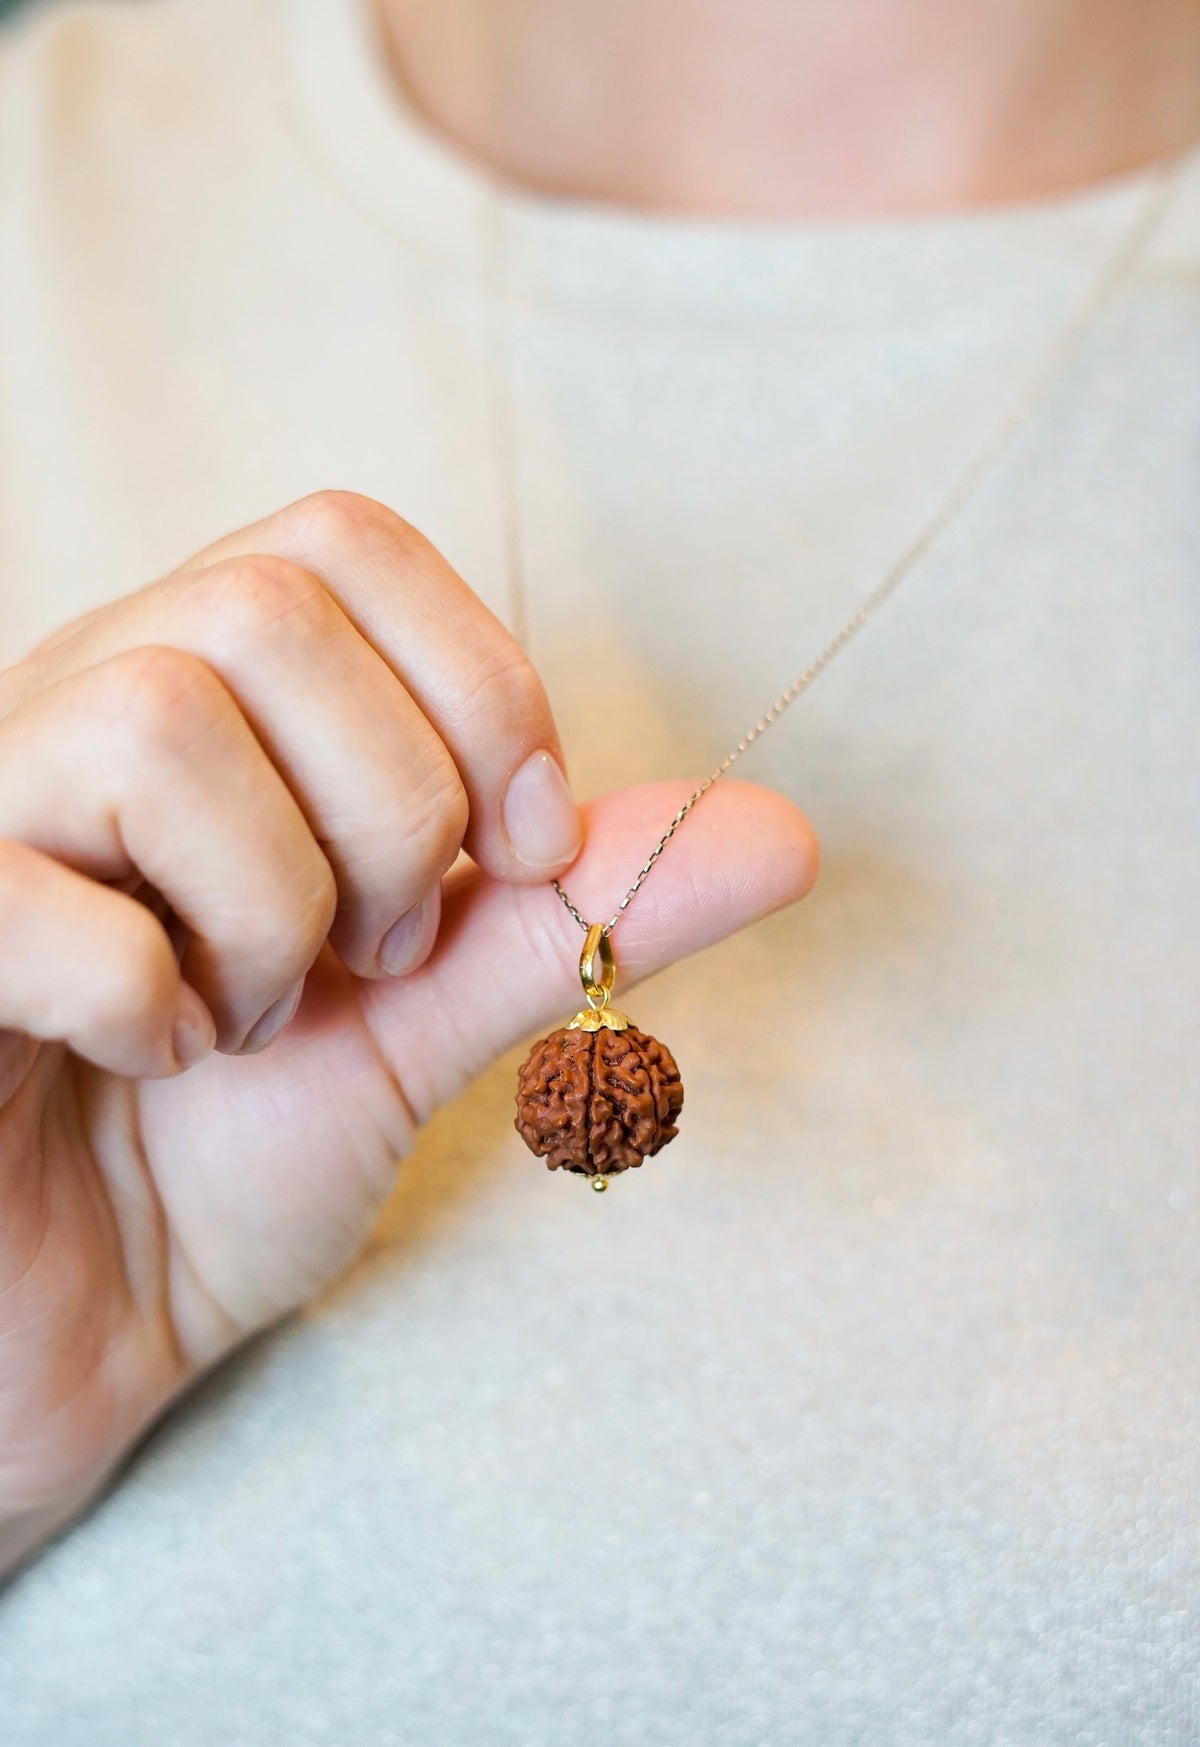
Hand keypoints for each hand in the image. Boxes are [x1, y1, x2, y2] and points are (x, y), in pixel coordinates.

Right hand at [0, 492, 817, 1576]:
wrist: (71, 1332)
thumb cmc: (220, 1164)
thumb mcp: (424, 1024)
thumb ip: (569, 916)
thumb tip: (786, 833)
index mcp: (194, 704)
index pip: (341, 541)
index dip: (477, 682)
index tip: (530, 847)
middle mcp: (68, 715)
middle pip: (262, 604)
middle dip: (390, 804)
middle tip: (375, 955)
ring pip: (157, 718)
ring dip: (272, 905)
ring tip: (250, 1018)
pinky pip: (32, 891)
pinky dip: (147, 990)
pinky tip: (148, 1057)